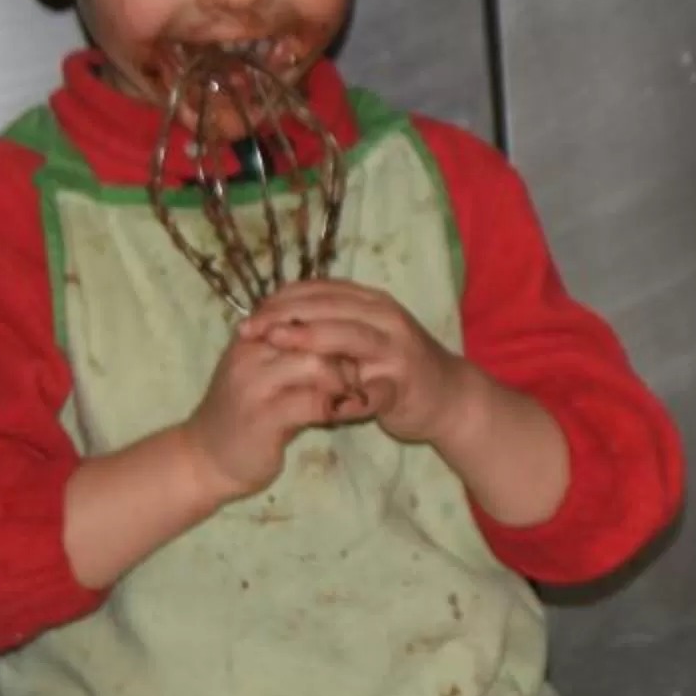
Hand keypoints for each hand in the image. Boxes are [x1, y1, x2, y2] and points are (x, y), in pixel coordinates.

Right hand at [185, 325, 363, 499]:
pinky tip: (336, 415)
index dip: (337, 322)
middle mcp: (249, 352)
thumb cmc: (247, 412)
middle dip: (345, 350)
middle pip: (313, 331)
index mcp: (252, 334)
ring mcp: (253, 384)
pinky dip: (334, 407)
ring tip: (348, 394)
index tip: (354, 342)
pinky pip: (313, 402)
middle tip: (359, 372)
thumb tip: (347, 332)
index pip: (302, 307)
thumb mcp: (270, 372)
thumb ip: (299, 350)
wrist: (207, 457)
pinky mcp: (263, 418)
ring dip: (343, 379)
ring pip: (315, 363)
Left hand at [242, 281, 470, 446]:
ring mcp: (397, 349)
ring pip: (351, 337)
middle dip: (286, 317)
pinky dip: (348, 398)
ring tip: (277, 349)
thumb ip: (326, 322)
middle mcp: (385, 317)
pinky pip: (374, 390)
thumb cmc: (393, 365)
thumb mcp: (359, 334)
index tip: (248, 317)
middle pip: (329, 307)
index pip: (318, 290)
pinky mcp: (405, 384)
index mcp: (369, 302)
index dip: (280, 301)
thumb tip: (271, 315)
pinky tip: (322, 405)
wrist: (448, 395)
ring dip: (312, 340)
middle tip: (251, 331)